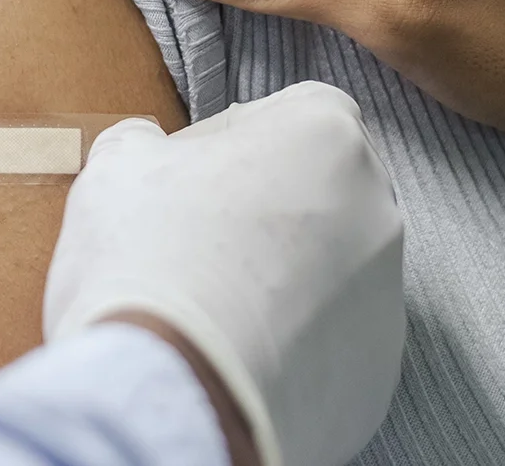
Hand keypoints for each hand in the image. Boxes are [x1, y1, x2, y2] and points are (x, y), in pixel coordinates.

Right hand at [45, 82, 406, 465]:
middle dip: (269, 207)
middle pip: (322, 190)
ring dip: (285, 277)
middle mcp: (375, 207)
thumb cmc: (148, 259)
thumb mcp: (118, 166)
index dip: (239, 138)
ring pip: (334, 268)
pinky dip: (297, 343)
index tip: (194, 171)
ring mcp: (386, 294)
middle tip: (200, 238)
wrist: (172, 392)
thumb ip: (143, 141)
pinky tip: (239, 353)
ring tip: (215, 304)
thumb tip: (145, 147)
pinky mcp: (379, 369)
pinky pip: (336, 339)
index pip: (294, 111)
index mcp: (324, 134)